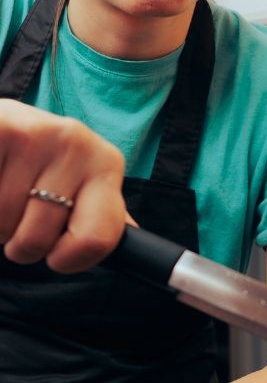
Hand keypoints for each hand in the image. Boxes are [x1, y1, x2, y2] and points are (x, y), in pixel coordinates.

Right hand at [0, 98, 125, 271]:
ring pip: (2, 223)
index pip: (97, 239)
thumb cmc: (42, 163)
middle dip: (21, 244)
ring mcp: (36, 134)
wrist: (1, 122)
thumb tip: (136, 248)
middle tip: (19, 218)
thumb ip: (102, 214)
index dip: (69, 260)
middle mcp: (78, 144)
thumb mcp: (82, 182)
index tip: (57, 256)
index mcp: (107, 163)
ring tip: (3, 191)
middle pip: (38, 239)